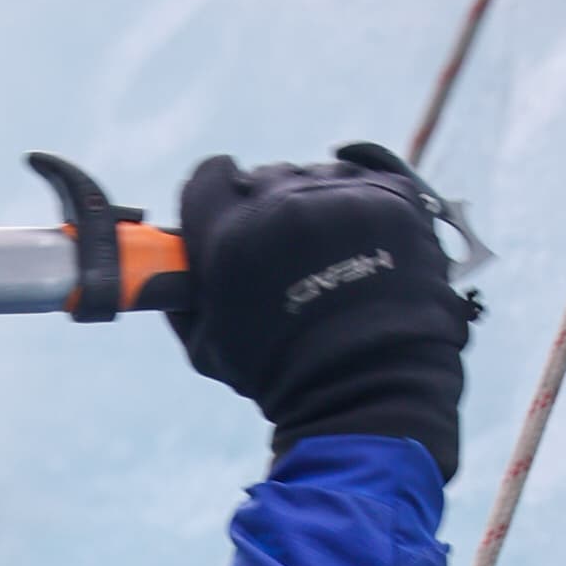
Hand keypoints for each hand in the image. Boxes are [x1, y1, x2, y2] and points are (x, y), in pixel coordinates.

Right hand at [169, 141, 476, 478]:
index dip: (215, 196)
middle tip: (280, 254)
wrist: (370, 389)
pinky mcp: (391, 197)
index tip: (227, 213)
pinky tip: (362, 235)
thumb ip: (185, 295)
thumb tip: (175, 267)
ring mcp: (342, 197)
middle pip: (264, 179)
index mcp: (229, 234)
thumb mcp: (207, 347)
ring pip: (316, 179)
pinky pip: (368, 176)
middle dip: (266, 210)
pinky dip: (362, 202)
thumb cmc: (282, 375)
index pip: (210, 177)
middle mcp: (284, 204)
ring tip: (329, 255)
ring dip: (315, 207)